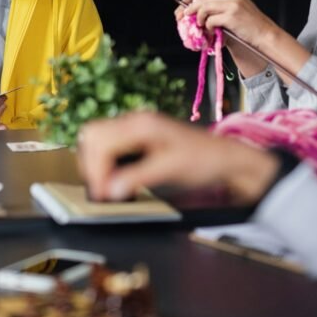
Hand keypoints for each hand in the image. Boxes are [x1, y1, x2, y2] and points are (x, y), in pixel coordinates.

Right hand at [77, 112, 278, 204]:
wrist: (226, 158)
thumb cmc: (203, 161)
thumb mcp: (171, 170)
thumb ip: (137, 177)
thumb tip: (109, 190)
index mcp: (141, 124)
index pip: (100, 141)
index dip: (95, 170)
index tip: (102, 195)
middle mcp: (134, 120)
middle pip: (92, 135)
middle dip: (90, 164)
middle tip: (101, 191)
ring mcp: (134, 126)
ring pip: (96, 138)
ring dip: (95, 163)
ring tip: (106, 187)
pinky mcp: (136, 136)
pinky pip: (108, 144)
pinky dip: (105, 162)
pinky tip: (115, 179)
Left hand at [177, 0, 278, 46]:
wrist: (264, 34)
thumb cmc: (249, 24)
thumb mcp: (236, 8)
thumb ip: (220, 4)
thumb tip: (198, 8)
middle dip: (190, 7)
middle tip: (184, 15)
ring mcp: (232, 4)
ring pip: (204, 8)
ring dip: (199, 19)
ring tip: (201, 26)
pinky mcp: (231, 16)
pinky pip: (210, 20)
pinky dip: (208, 27)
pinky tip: (212, 32)